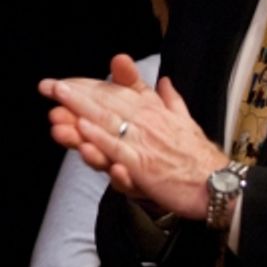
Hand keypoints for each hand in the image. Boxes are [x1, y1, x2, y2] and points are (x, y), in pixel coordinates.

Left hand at [39, 54, 227, 217]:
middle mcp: (147, 121)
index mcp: (154, 110)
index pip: (116, 92)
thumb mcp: (185, 120)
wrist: (217, 184)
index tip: (64, 82)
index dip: (88, 86)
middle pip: (106, 103)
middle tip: (49, 86)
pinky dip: (100, 138)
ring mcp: (143, 142)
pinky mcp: (143, 165)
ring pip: (107, 122)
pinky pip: (118, 149)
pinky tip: (82, 129)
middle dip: (75, 94)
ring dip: (80, 110)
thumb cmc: (200, 156)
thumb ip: (171, 100)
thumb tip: (165, 81)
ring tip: (58, 99)